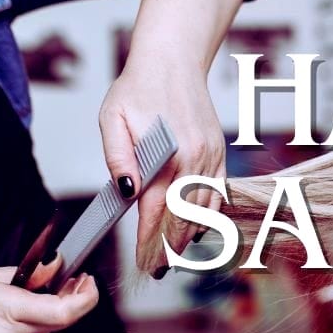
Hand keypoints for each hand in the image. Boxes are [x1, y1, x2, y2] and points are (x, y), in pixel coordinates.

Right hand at [0, 258, 98, 332]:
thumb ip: (28, 275)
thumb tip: (55, 267)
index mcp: (6, 311)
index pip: (65, 312)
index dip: (86, 298)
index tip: (89, 283)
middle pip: (61, 321)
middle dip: (73, 300)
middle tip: (76, 281)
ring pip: (47, 331)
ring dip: (54, 312)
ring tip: (50, 292)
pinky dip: (34, 324)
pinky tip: (27, 311)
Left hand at [98, 0, 243, 276]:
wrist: (173, 62)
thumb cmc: (140, 88)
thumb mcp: (113, 118)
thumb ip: (118, 156)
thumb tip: (125, 190)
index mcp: (168, 154)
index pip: (158, 210)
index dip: (149, 241)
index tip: (143, 262)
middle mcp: (195, 159)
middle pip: (186, 218)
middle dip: (170, 248)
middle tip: (158, 270)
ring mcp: (212, 157)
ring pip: (205, 210)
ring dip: (190, 236)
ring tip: (174, 256)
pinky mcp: (219, 154)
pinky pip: (219, 193)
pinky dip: (209, 215)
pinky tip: (197, 228)